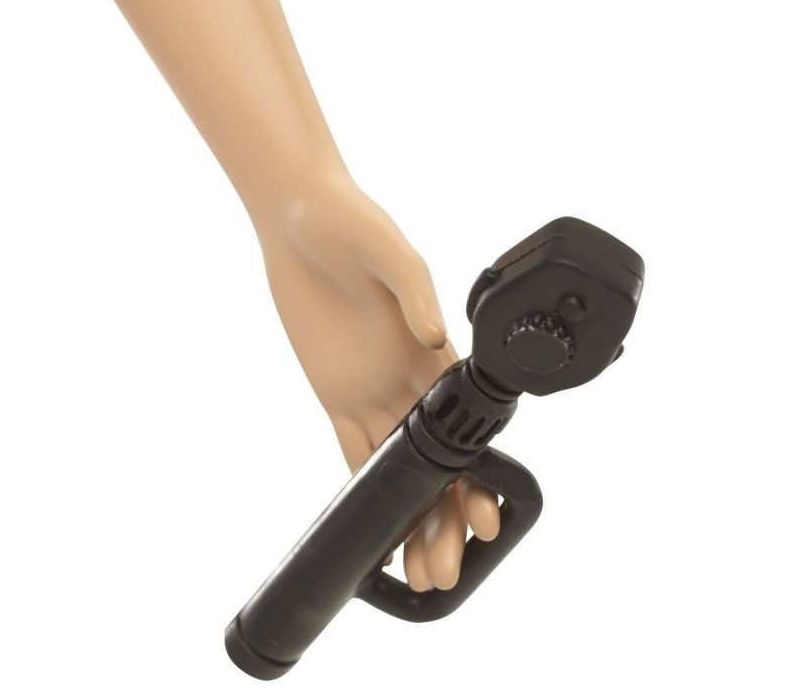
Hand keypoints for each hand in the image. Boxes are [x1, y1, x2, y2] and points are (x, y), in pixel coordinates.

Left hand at [255, 179, 499, 590]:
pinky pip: (352, 448)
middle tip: (449, 565)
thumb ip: (415, 291)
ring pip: (397, 466)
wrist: (299, 217)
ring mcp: (372, 388)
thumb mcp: (388, 248)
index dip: (478, 475)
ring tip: (419, 567)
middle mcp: (410, 377)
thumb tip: (433, 334)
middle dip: (447, 515)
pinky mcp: (334, 391)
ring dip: (411, 516)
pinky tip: (377, 526)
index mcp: (435, 351)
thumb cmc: (350, 221)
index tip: (487, 515)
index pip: (467, 427)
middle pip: (437, 462)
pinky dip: (364, 487)